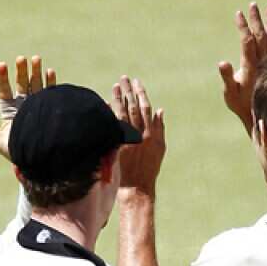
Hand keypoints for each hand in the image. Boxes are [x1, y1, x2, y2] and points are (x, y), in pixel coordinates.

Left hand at [0, 55, 55, 160]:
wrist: (38, 159)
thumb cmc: (17, 152)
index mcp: (10, 111)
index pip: (4, 90)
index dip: (2, 77)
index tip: (2, 65)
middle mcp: (23, 105)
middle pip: (21, 83)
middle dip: (21, 70)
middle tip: (21, 58)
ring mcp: (37, 105)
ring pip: (36, 84)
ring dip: (36, 72)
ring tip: (36, 58)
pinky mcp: (50, 108)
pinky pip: (51, 93)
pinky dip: (51, 82)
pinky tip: (50, 72)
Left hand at [112, 76, 165, 196]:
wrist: (137, 187)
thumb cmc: (149, 168)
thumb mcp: (160, 148)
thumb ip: (160, 128)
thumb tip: (160, 110)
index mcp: (151, 133)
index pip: (146, 107)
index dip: (141, 93)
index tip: (136, 82)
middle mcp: (140, 134)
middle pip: (133, 107)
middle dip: (129, 91)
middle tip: (124, 78)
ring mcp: (128, 140)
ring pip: (123, 114)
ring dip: (119, 99)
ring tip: (115, 86)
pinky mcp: (118, 146)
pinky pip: (113, 126)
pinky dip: (110, 114)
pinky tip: (106, 104)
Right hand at [219, 2, 266, 133]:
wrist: (261, 113)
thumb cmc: (242, 104)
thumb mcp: (230, 93)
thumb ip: (227, 77)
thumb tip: (222, 62)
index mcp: (251, 65)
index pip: (247, 40)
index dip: (243, 26)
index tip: (238, 13)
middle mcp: (263, 61)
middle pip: (260, 34)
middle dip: (256, 18)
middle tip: (252, 4)